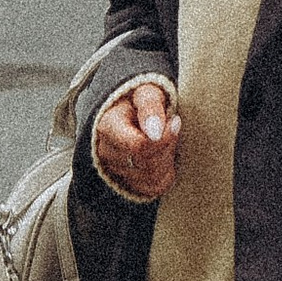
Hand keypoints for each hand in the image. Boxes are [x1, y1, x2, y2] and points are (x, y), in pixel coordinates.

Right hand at [92, 78, 181, 201]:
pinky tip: (165, 155)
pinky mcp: (127, 182)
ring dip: (168, 159)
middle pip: (147, 163)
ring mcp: (115, 170)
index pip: (139, 146)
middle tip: (173, 127)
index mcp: (107, 127)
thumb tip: (155, 131)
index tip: (175, 121)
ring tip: (168, 140)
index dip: (164, 138)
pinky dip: (166, 174)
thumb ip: (150, 107)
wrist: (133, 110)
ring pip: (152, 178)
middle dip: (168, 146)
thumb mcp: (147, 92)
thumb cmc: (140, 99)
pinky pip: (154, 188)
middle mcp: (106, 152)